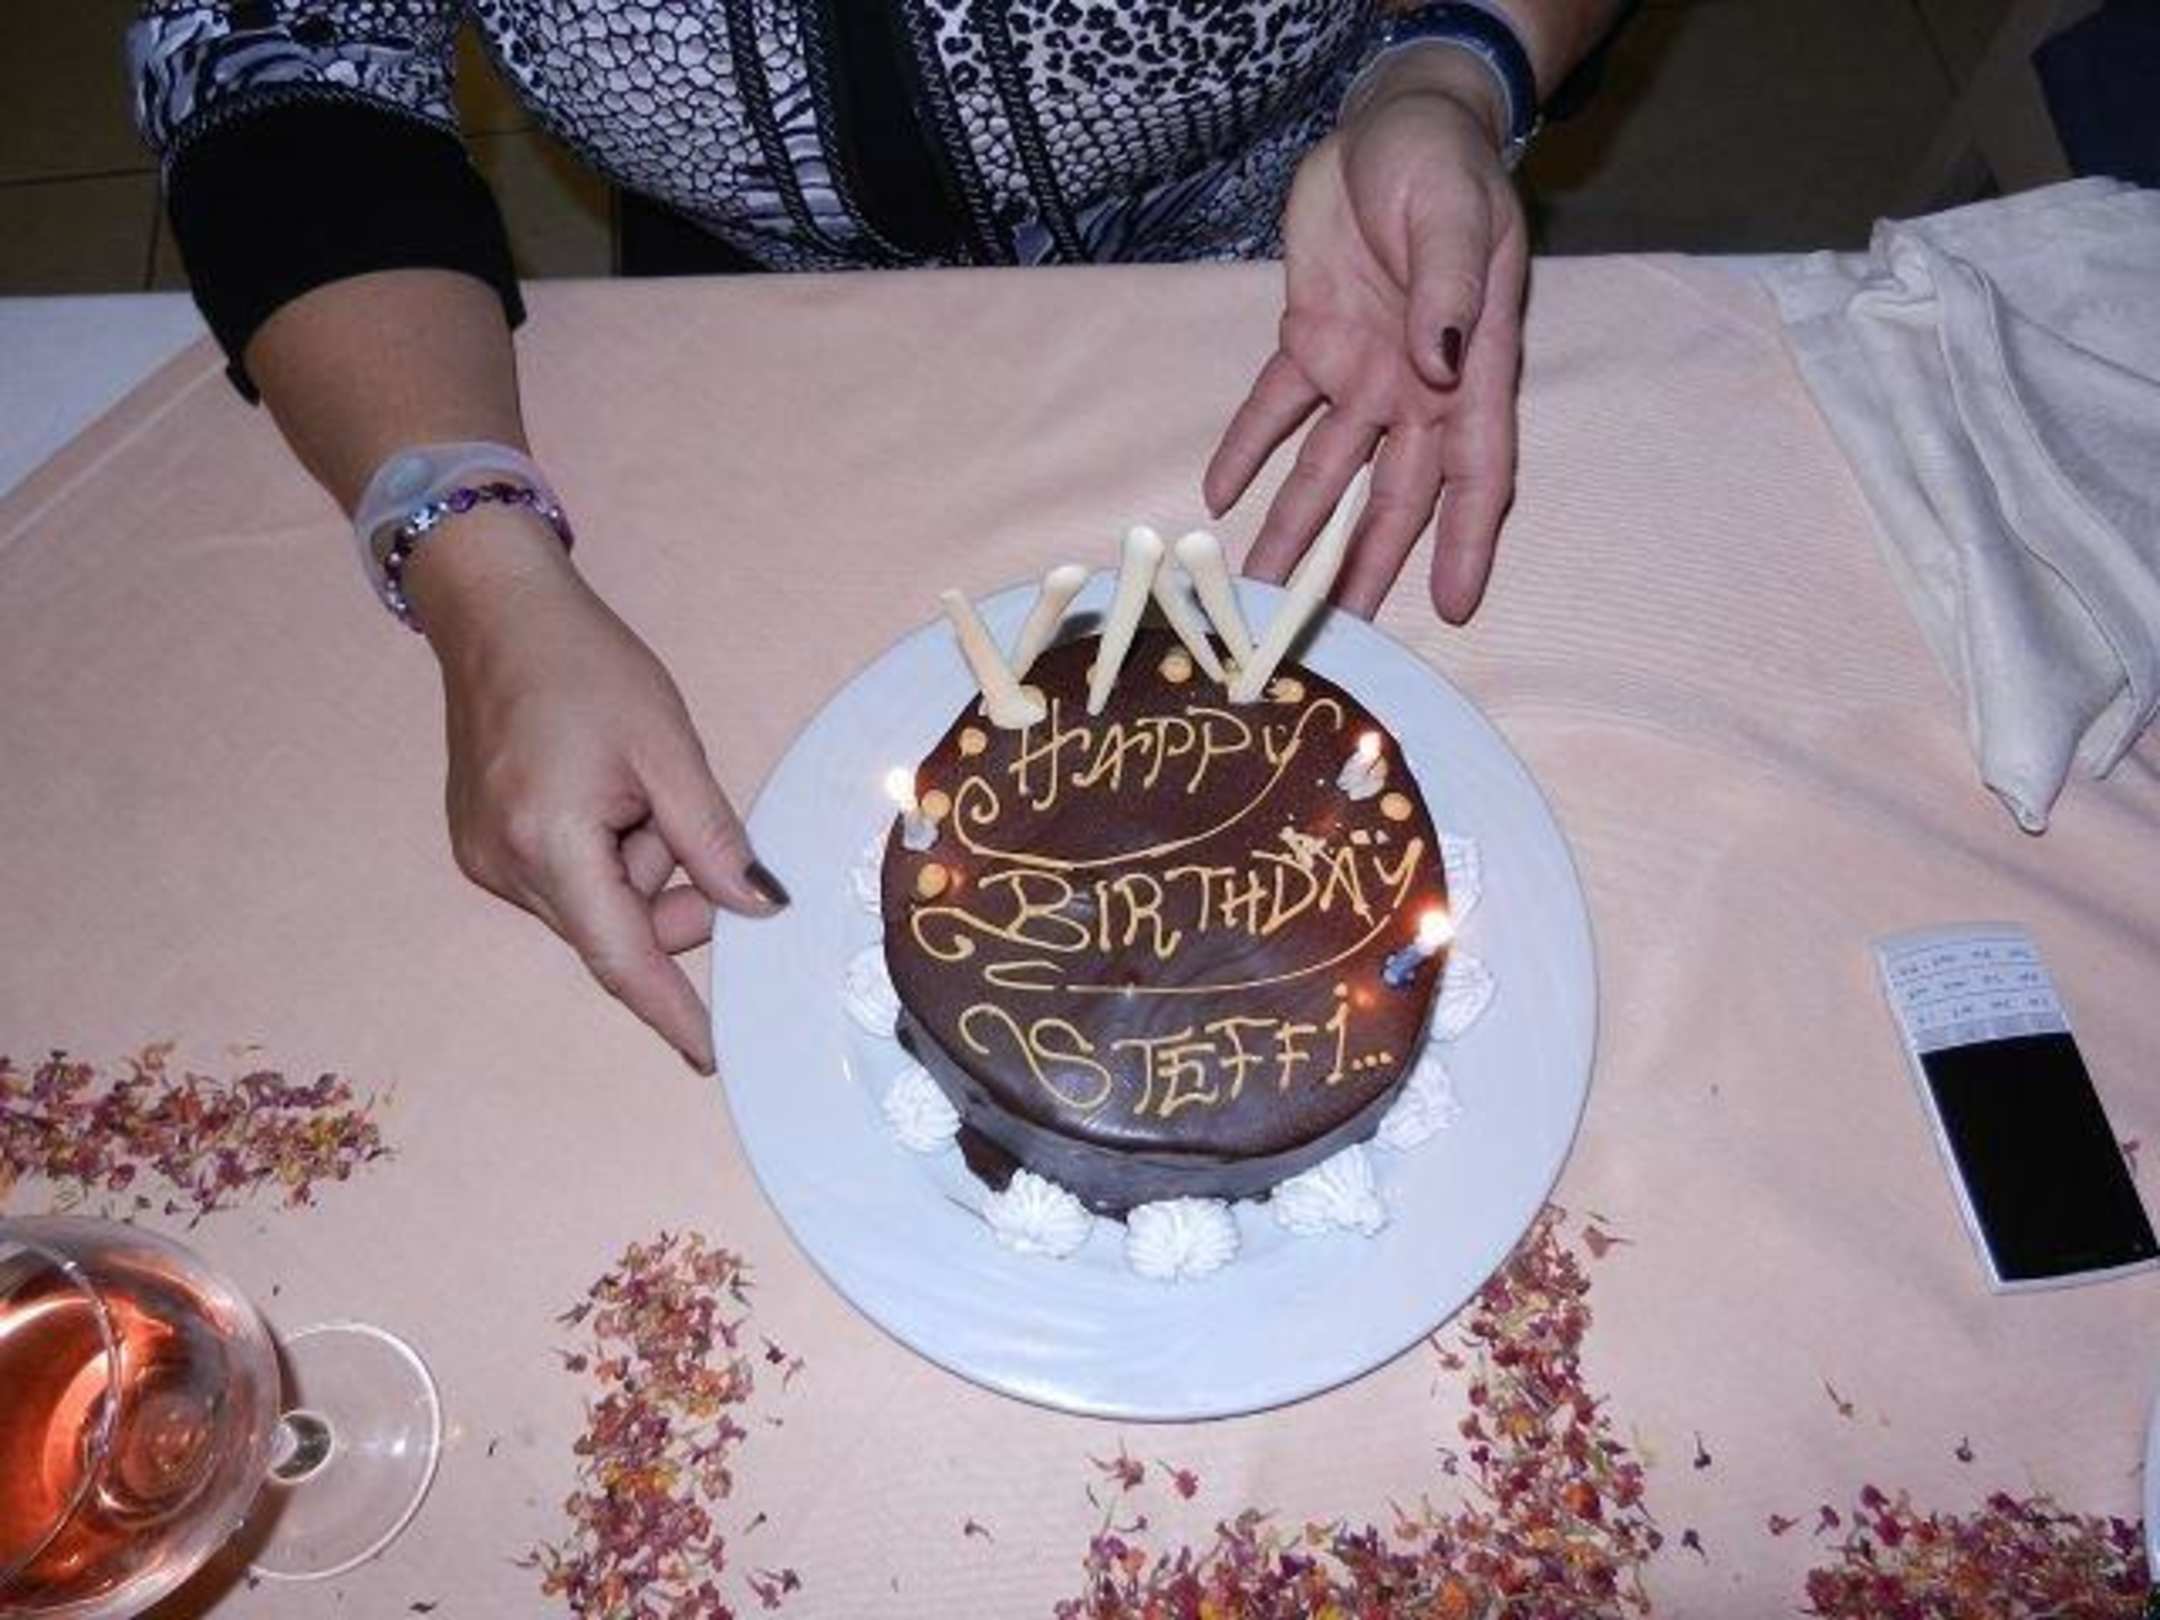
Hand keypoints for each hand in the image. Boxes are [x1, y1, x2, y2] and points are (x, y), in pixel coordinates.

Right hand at [409, 510, 785, 1071]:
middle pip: (614, 931)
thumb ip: (712, 839)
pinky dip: (603, 856)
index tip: (711, 1054)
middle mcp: (502, 866)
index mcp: (548, 842)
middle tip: (684, 824)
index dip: (671, 1009)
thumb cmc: (587, 666)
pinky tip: (603, 793)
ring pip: (593, 907)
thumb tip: (757, 907)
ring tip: (632, 787)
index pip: (622, 958)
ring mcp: (484, 859)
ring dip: (634, 868)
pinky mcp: (482, 845)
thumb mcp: (668, 748)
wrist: (498, 613)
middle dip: (667, 898)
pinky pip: (565, 882)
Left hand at [1205, 48, 1528, 621]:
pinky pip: (1274, 409)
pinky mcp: (1309, 344)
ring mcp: (1361, 372)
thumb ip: (1449, 289)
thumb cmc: (1443, 166)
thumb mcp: (1455, 216)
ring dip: (1296, 529)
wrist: (1392, 124)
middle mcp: (1418, 388)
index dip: (1467, 541)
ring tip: (1259, 591)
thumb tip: (1440, 361)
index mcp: (1472, 367)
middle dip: (1365, 566)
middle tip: (1333, 633)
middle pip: (1393, 497)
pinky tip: (1217, 497)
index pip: (1476, 471)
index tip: (1456, 607)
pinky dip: (1246, 449)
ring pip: (1327, 472)